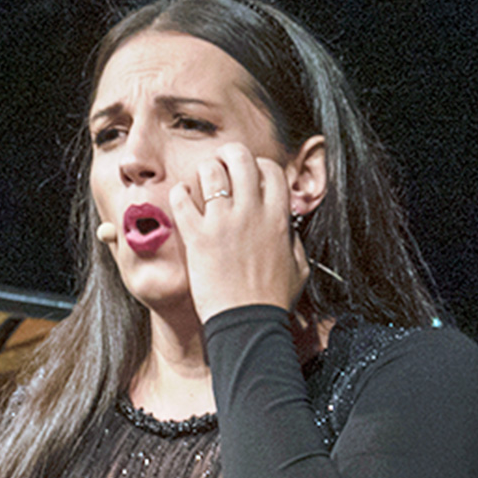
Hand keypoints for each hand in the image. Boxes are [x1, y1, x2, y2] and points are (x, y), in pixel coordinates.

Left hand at [169, 142, 308, 321]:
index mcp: (278, 216)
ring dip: (203, 171)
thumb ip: (292, 241)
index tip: (248, 175)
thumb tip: (287, 229)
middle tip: (219, 165)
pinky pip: (182, 200)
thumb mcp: (298, 266)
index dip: (257, 166)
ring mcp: (223, 222)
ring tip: (199, 182)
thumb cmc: (273, 299)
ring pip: (210, 172)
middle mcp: (251, 212)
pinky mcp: (198, 237)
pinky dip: (179, 194)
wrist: (248, 321)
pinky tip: (179, 199)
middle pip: (240, 158)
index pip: (269, 169)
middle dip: (228, 155)